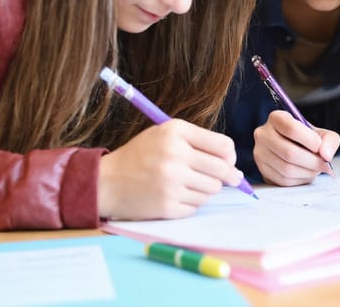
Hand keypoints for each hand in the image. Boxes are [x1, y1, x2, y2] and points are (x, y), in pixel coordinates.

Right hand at [97, 119, 242, 219]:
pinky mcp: (167, 206)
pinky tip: (176, 195)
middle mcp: (175, 155)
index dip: (230, 156)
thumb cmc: (140, 156)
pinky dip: (191, 202)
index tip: (227, 162)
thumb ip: (198, 142)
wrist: (106, 181)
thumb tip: (233, 166)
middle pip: (222, 170)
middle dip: (226, 176)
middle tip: (222, 178)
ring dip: (206, 189)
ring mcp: (171, 183)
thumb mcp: (165, 134)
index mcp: (176, 132)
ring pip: (212, 190)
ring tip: (189, 183)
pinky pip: (197, 206)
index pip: (224, 146)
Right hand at [252, 110, 339, 185]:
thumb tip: (326, 155)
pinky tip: (306, 174)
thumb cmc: (307, 139)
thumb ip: (329, 140)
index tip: (319, 147)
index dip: (309, 140)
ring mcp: (260, 153)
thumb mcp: (321, 134)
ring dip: (307, 172)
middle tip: (324, 165)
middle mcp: (263, 134)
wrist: (294, 148)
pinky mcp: (263, 170)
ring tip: (316, 169)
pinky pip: (283, 180)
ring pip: (286, 168)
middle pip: (289, 152)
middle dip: (312, 161)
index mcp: (276, 118)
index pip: (291, 128)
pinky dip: (300, 180)